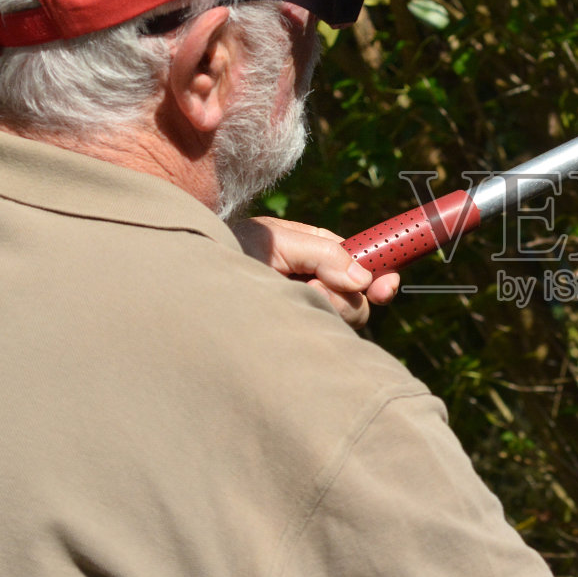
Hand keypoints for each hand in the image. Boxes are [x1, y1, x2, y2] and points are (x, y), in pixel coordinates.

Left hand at [231, 217, 399, 328]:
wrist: (191, 281)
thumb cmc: (229, 251)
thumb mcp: (276, 242)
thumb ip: (322, 255)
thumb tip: (363, 279)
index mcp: (316, 252)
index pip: (361, 263)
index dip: (379, 273)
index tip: (385, 287)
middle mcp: (315, 281)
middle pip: (357, 297)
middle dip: (343, 297)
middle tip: (315, 290)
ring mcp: (306, 307)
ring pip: (343, 317)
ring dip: (322, 307)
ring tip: (286, 297)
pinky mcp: (296, 330)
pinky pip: (321, 334)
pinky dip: (309, 324)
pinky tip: (284, 316)